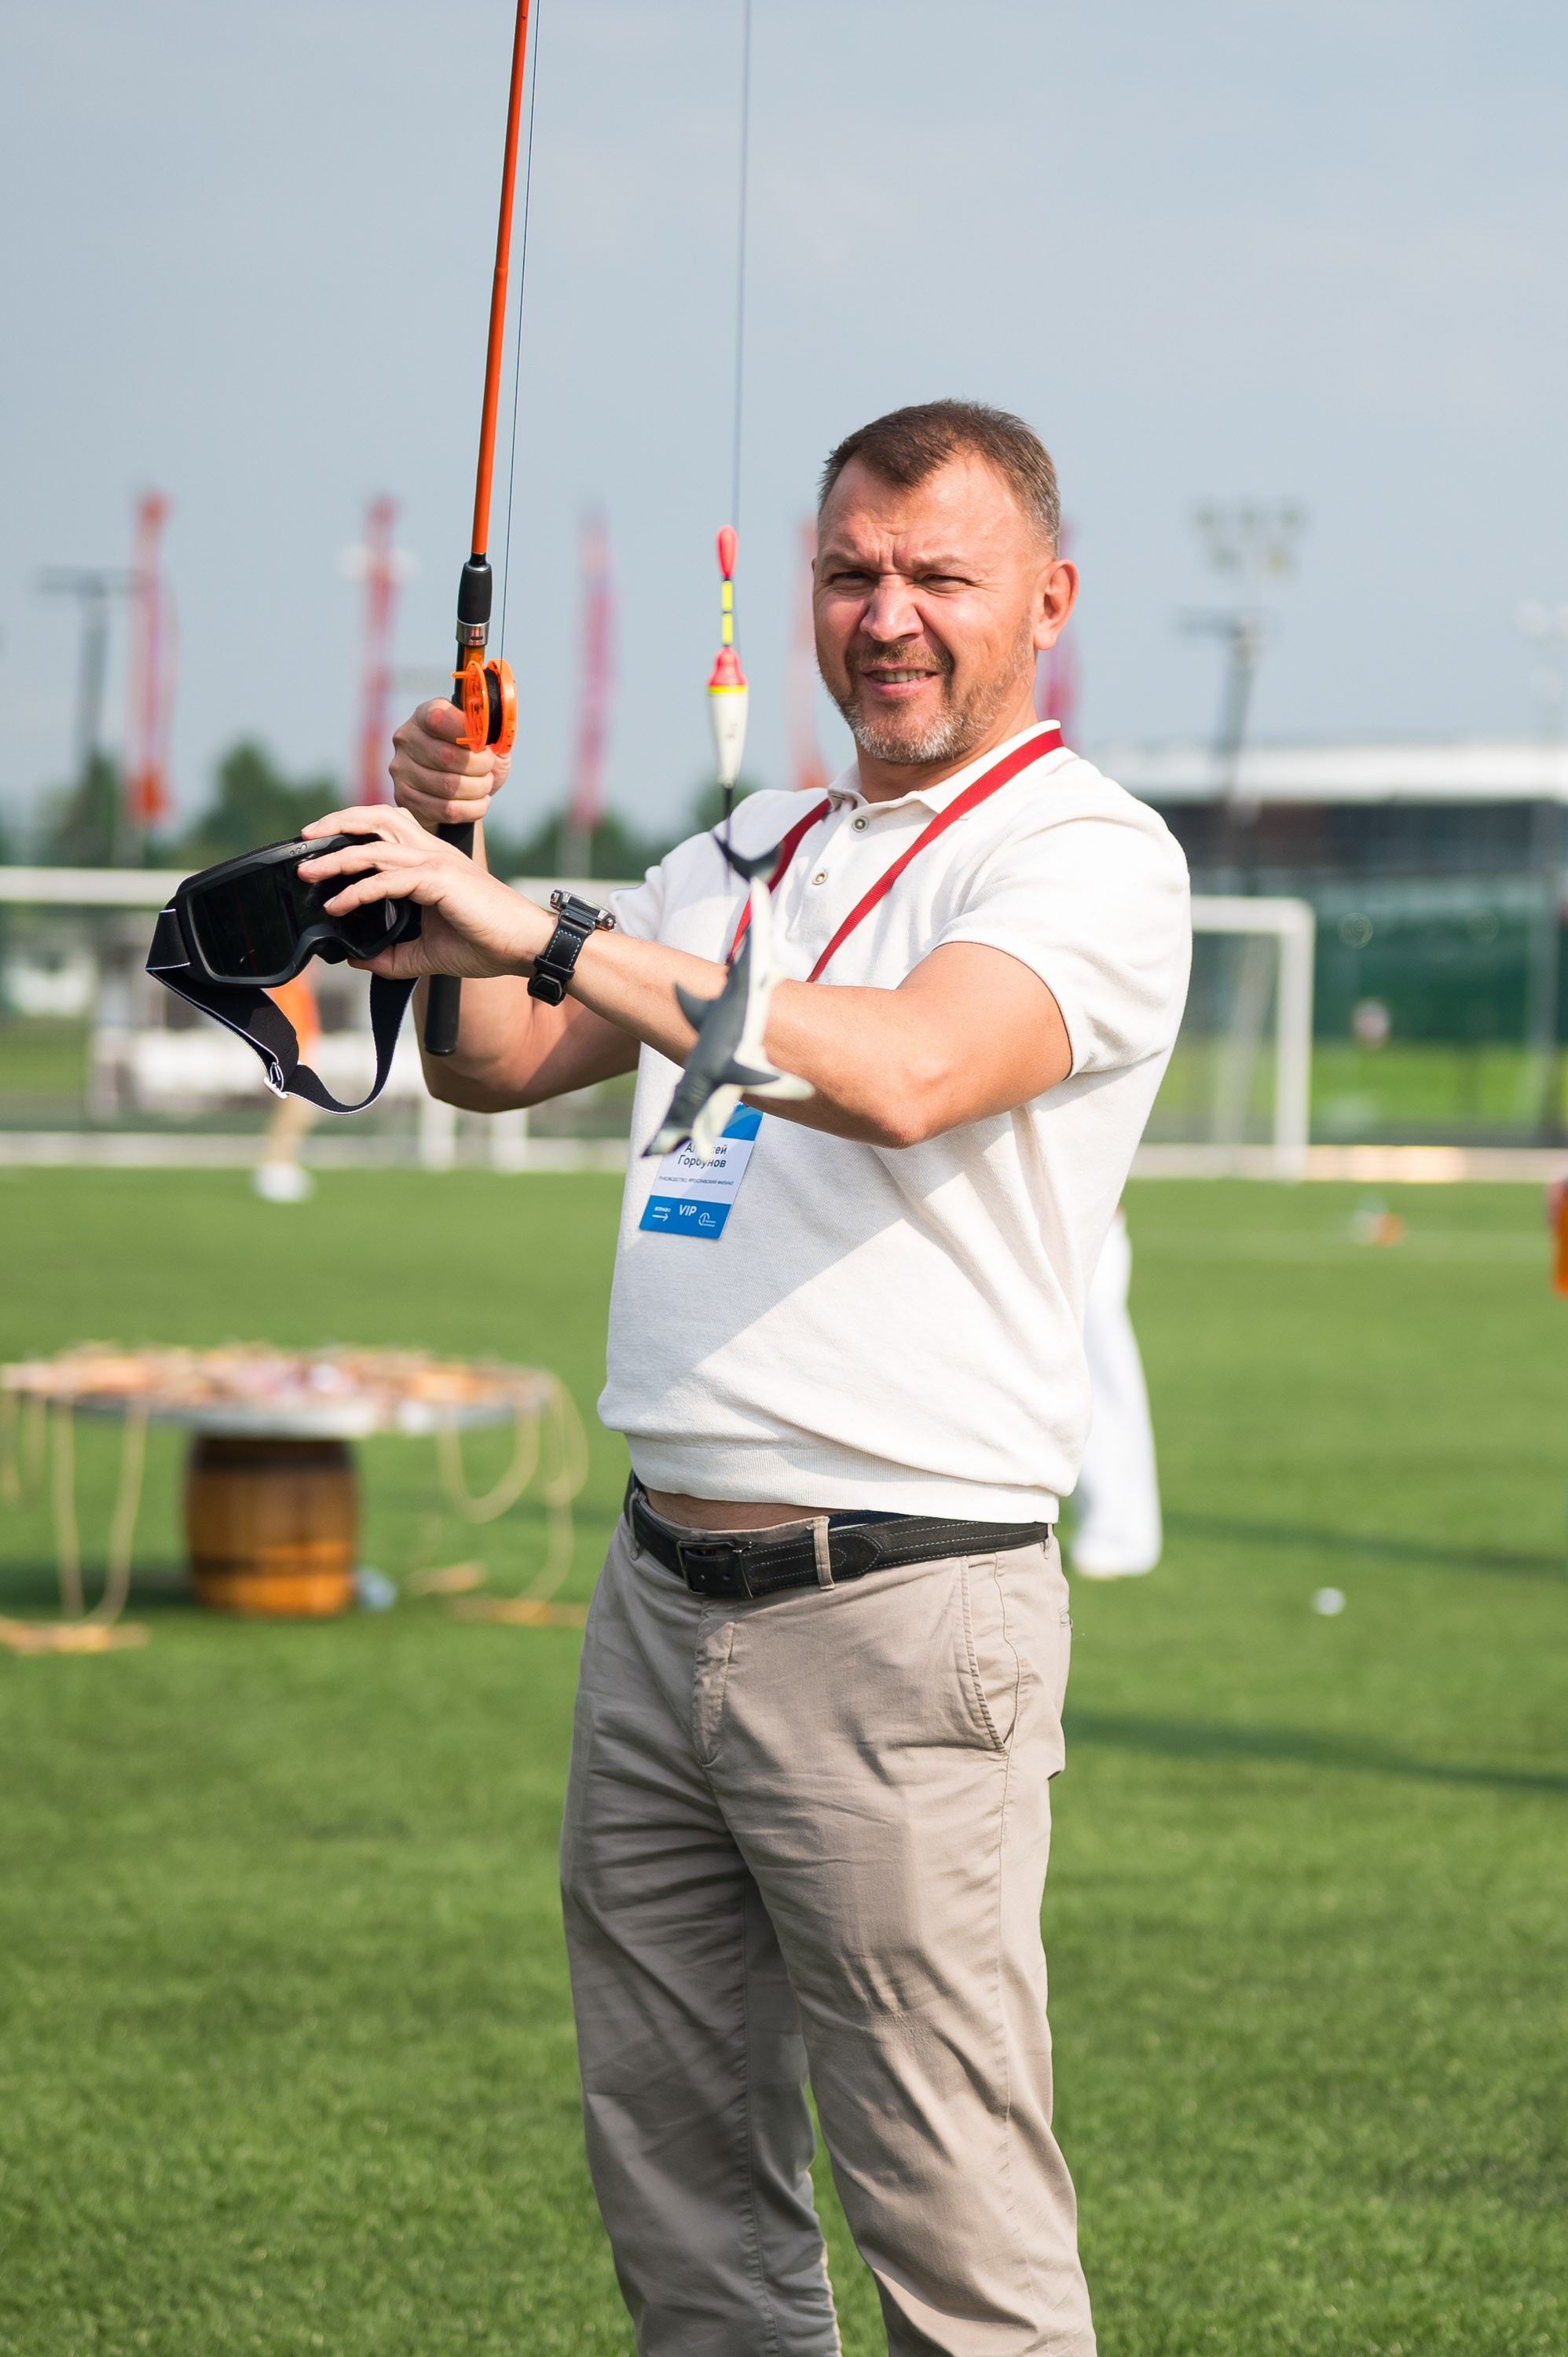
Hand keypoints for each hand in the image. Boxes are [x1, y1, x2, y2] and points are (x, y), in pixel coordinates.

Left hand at [298, 807, 551, 980]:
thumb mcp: (428, 953)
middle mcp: (433, 852)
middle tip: (304, 841)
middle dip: (337, 824)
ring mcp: (436, 863)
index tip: (321, 847)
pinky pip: (387, 880)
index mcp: (433, 860)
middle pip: (377, 819)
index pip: (386, 829)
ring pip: (375, 847)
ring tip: (308, 874)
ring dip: (336, 858)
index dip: (353, 830)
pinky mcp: (439, 880)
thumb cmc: (487, 944)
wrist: (525, 947)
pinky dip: (358, 891)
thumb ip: (392, 955)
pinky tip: (337, 905)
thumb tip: (356, 961)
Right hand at [389, 697, 511, 831]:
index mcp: (425, 714)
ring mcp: (402, 769)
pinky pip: (446, 809)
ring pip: (448, 786)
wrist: (462, 792)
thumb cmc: (474, 759)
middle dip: (479, 766)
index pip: (438, 718)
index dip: (466, 731)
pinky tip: (479, 802)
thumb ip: (491, 732)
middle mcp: (407, 739)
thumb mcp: (487, 740)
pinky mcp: (405, 798)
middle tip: (489, 769)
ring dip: (477, 789)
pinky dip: (472, 809)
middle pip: (446, 756)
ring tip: (485, 786)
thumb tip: (493, 733)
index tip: (485, 743)